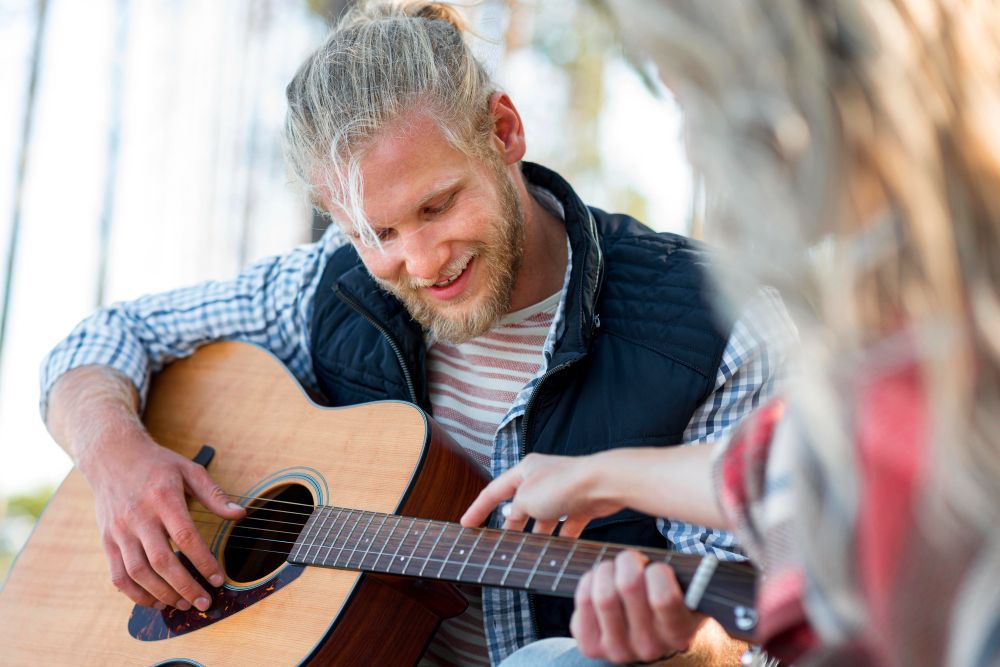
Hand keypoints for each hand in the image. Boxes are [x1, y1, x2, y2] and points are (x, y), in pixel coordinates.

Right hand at [83, 431, 244, 610]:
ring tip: (183, 605)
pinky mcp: (107, 541)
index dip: (202, 561)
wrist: (112, 456)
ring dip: (162, 594)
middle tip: (204, 602)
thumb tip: (240, 515)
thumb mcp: (190, 470)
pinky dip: (135, 594)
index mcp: (163, 498)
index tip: (218, 579)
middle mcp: (138, 516)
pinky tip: (155, 601)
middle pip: (161, 560)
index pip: (184, 536)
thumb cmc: (157, 465)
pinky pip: (118, 576)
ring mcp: (119, 531)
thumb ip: (215, 495)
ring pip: (138, 572)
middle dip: (185, 586)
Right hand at [460, 452, 623, 536]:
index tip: (467, 524)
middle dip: (512, 525)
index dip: (478, 509)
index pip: (494, 491)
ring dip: (538, 533)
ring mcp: (563, 491)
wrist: (603, 483)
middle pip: (520, 504)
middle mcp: (543, 478)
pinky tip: (558, 548)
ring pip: (545, 516)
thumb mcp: (526, 499)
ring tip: (530, 551)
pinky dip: (562, 536)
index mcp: (525, 470)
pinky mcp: (581, 504)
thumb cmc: (564, 484)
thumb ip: (515, 511)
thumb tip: (513, 519)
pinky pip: (567, 524)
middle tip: (501, 544)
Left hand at [571, 549, 705, 662]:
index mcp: (678, 633)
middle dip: (628, 561)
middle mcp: (648, 647)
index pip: (664, 598)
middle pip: (628, 586)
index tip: (658, 568)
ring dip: (606, 569)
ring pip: (602, 594)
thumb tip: (691, 563)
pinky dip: (589, 581)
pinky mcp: (591, 646)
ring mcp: (617, 650)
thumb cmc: (671, 605)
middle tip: (632, 560)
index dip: (658, 572)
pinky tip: (600, 581)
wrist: (654, 640)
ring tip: (614, 569)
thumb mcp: (689, 594)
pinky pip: (583, 600)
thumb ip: (690, 579)